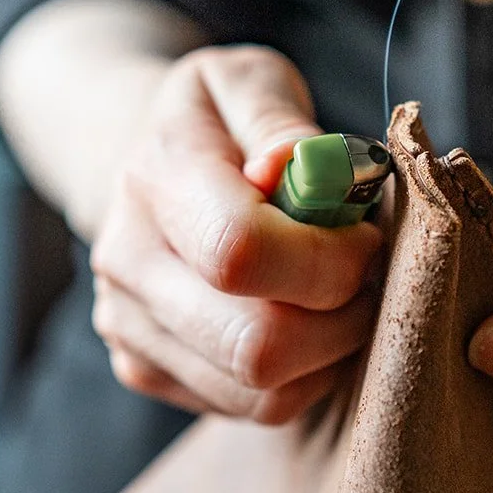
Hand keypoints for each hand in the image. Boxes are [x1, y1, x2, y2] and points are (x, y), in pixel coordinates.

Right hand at [90, 46, 382, 419]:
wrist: (143, 164)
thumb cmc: (218, 120)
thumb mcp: (248, 83)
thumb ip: (280, 120)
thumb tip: (295, 167)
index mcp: (156, 177)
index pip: (241, 252)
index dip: (328, 257)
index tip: (364, 234)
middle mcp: (128, 262)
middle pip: (256, 344)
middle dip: (341, 317)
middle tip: (364, 275)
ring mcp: (129, 327)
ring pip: (261, 391)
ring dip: (329, 352)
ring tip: (336, 294)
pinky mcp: (145, 371)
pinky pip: (252, 409)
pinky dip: (302, 376)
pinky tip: (306, 321)